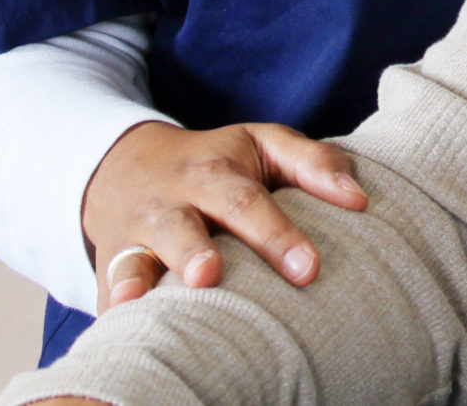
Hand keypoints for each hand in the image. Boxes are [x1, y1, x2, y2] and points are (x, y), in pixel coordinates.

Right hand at [81, 120, 367, 310]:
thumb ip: (314, 162)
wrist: (125, 167)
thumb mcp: (263, 143)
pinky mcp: (109, 269)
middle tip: (212, 277)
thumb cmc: (216, 162)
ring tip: (144, 302)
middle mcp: (169, 205)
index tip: (308, 269)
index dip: (276, 235)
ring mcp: (133, 238)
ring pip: (134, 260)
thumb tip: (360, 199)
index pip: (248, 203)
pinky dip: (107, 308)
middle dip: (196, 253)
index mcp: (212, 173)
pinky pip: (106, 291)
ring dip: (139, 279)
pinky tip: (115, 322)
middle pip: (184, 229)